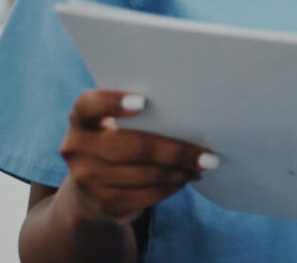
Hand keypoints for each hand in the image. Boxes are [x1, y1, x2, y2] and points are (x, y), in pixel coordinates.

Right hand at [60, 90, 217, 225]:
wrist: (91, 186)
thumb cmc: (119, 136)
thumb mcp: (117, 120)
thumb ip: (139, 109)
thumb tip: (191, 106)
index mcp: (81, 118)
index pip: (89, 105)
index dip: (113, 103)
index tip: (143, 102)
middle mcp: (76, 149)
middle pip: (131, 147)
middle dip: (175, 150)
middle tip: (209, 153)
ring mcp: (86, 180)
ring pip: (143, 175)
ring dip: (179, 171)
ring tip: (205, 165)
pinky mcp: (102, 205)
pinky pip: (143, 197)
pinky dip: (170, 187)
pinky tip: (186, 178)